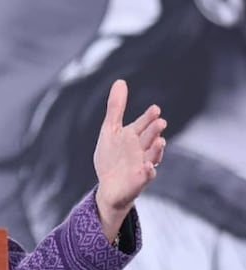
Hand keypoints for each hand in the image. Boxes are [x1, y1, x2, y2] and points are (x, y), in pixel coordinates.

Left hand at [93, 79, 166, 240]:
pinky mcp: (138, 182)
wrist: (109, 187)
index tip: (155, 109)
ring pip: (151, 156)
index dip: (148, 117)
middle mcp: (141, 150)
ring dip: (156, 149)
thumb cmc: (112, 157)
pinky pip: (145, 177)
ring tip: (160, 142)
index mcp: (134, 137)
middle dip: (154, 131)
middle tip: (160, 122)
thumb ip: (116, 107)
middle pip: (149, 138)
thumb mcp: (110, 130)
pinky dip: (147, 173)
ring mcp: (141, 165)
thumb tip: (121, 81)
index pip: (143, 124)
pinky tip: (148, 168)